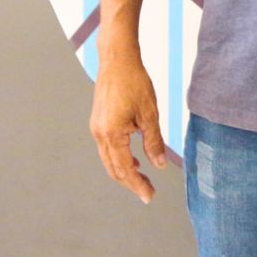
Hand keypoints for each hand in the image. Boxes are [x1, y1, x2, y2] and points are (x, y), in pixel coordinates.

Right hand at [89, 52, 166, 201]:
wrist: (117, 60)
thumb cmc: (135, 83)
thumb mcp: (150, 114)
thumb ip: (154, 142)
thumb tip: (160, 165)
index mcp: (112, 134)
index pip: (125, 169)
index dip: (138, 184)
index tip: (149, 196)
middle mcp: (99, 135)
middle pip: (114, 169)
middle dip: (131, 182)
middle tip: (148, 192)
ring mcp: (96, 128)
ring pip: (109, 160)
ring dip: (125, 171)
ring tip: (142, 178)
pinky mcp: (98, 122)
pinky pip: (107, 148)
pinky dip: (120, 158)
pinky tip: (134, 159)